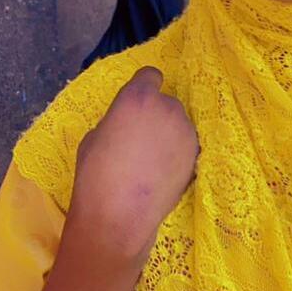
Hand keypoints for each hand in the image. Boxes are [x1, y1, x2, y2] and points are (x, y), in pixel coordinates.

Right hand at [68, 66, 198, 266]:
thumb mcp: (95, 136)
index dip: (144, 87)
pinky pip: (186, 145)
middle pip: (166, 102)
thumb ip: (118, 119)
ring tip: (152, 161)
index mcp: (138, 97)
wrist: (120, 215)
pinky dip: (178, 153)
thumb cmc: (96, 174)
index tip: (139, 103)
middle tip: (141, 140)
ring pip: (178, 124)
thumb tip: (129, 124)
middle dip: (156, 115)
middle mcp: (168, 108)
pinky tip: (163, 173)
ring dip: (169, 135)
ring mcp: (186, 132)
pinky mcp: (196, 156)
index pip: (151, 75)